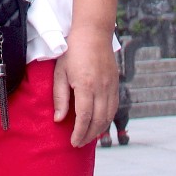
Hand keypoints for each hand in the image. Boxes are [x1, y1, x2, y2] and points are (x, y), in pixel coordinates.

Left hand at [53, 28, 118, 148]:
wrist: (93, 32)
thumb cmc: (73, 50)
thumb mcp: (60, 72)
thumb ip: (60, 97)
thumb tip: (59, 119)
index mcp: (86, 85)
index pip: (84, 118)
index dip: (79, 133)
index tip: (73, 142)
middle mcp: (101, 88)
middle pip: (98, 121)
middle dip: (88, 136)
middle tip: (79, 143)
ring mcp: (111, 86)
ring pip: (108, 116)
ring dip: (99, 130)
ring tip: (88, 136)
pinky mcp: (116, 83)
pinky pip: (114, 107)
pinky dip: (107, 119)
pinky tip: (99, 122)